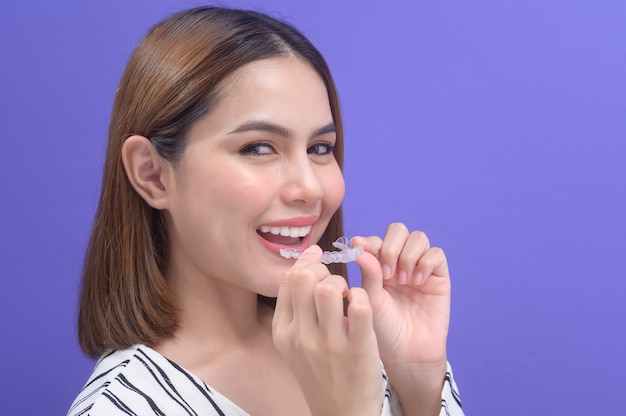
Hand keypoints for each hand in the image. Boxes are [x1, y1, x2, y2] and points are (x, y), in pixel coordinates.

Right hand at [272, 245, 382, 415]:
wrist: (341, 414)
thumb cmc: (321, 373)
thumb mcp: (296, 344)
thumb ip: (296, 308)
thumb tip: (306, 264)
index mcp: (284, 332)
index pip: (289, 280)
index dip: (306, 263)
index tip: (319, 260)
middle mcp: (302, 337)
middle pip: (305, 278)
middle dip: (322, 269)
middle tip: (334, 280)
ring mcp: (330, 344)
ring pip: (330, 288)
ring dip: (342, 282)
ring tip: (348, 294)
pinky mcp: (359, 350)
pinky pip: (360, 306)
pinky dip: (362, 296)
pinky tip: (362, 305)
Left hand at [352, 224, 449, 412]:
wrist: (407, 353)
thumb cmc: (384, 330)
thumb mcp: (371, 300)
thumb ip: (368, 273)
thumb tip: (358, 244)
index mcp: (378, 266)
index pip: (375, 240)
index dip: (368, 241)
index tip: (358, 247)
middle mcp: (399, 262)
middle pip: (398, 230)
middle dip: (391, 246)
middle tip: (387, 272)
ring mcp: (419, 267)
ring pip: (418, 238)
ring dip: (408, 254)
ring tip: (403, 281)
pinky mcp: (438, 276)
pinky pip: (436, 253)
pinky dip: (426, 262)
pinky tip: (417, 282)